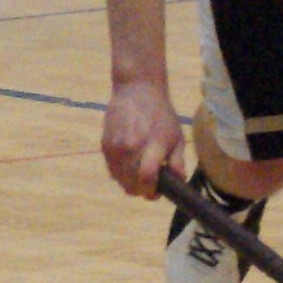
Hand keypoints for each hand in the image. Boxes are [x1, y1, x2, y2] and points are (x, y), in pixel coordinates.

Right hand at [102, 79, 185, 197]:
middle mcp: (131, 148)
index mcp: (152, 145)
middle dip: (142, 190)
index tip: (157, 192)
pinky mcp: (105, 145)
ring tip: (139, 173)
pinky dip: (121, 174)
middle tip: (150, 184)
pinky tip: (130, 165)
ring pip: (120, 181)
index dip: (151, 191)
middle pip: (131, 185)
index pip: (147, 178)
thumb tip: (178, 183)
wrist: (136, 89)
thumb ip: (177, 161)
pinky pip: (112, 170)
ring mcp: (115, 147)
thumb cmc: (161, 113)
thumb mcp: (176, 135)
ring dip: (130, 183)